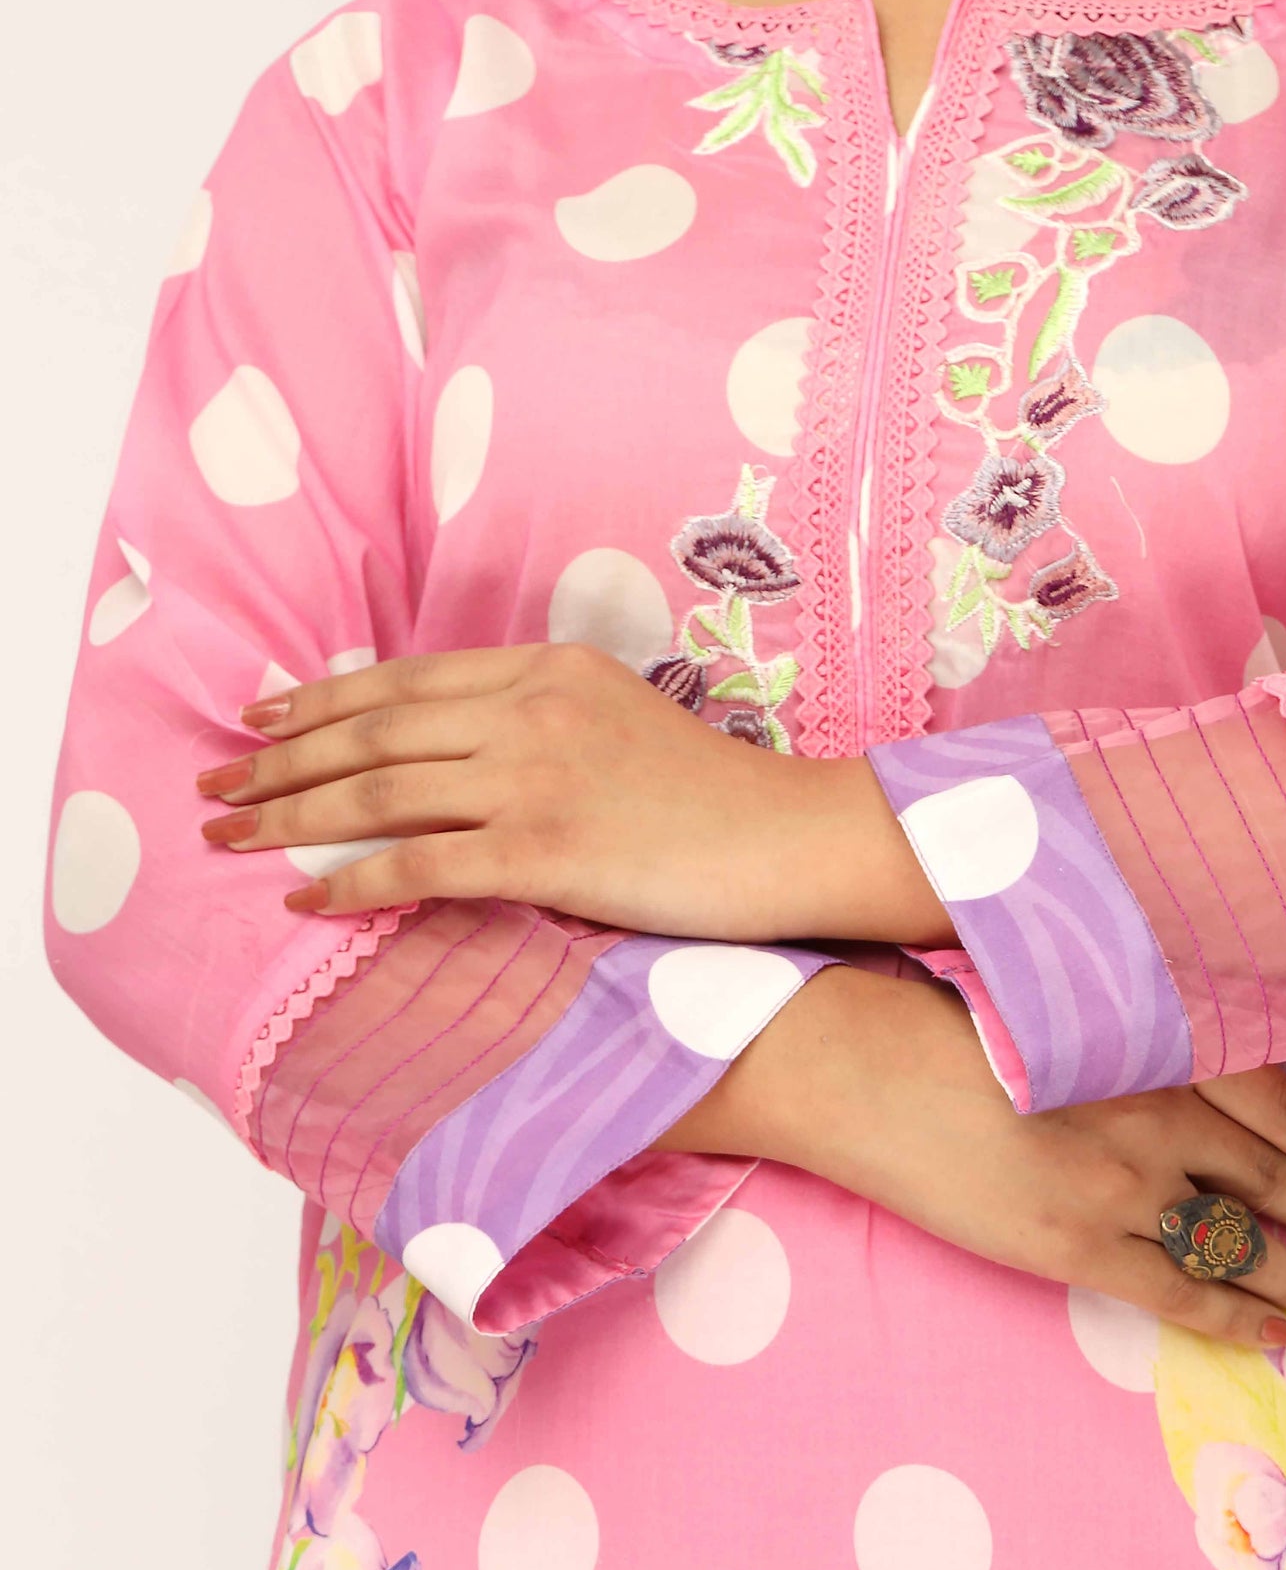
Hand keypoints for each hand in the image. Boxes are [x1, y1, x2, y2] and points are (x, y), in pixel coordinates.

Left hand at [193, 643, 952, 944]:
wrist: (788, 837)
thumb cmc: (715, 793)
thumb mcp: (623, 720)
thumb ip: (539, 719)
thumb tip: (456, 752)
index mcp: (549, 668)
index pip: (406, 681)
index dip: (321, 701)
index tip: (261, 718)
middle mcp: (531, 710)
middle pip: (374, 732)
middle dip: (280, 761)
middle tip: (214, 786)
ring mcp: (535, 776)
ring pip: (379, 793)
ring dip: (289, 818)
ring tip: (229, 839)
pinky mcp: (544, 849)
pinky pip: (418, 866)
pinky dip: (350, 884)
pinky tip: (303, 901)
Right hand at [658, 964, 1285, 1347]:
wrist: (866, 1066)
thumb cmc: (950, 1012)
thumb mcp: (1067, 998)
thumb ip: (1143, 1029)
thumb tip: (1203, 1054)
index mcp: (1160, 1047)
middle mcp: (1159, 1116)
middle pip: (1277, 1178)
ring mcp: (1122, 1184)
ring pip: (1243, 1242)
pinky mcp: (1074, 1243)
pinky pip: (1179, 1292)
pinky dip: (1237, 1316)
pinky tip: (1276, 1333)